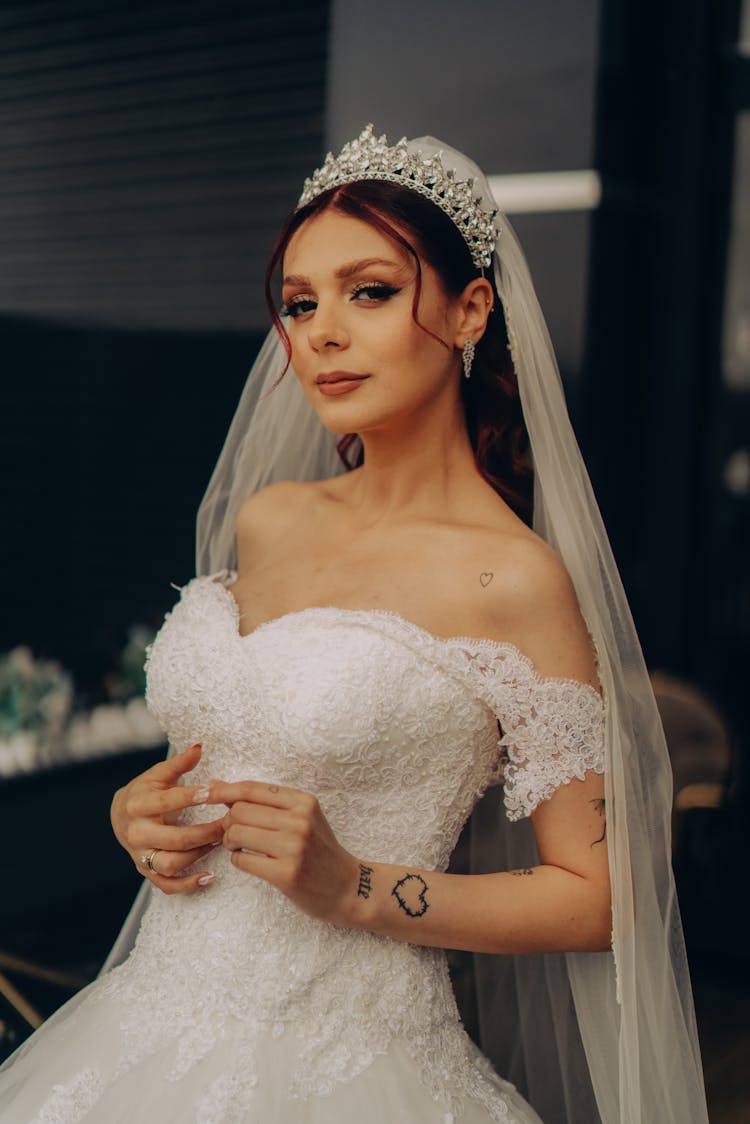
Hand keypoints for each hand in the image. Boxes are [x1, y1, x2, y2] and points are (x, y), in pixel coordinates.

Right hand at [111, 743, 224, 894]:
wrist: (121, 814)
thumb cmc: (147, 790)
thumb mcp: (159, 774)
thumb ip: (180, 763)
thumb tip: (199, 746)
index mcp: (138, 804)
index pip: (165, 802)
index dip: (189, 798)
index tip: (211, 793)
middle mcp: (137, 833)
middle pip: (173, 839)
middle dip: (204, 832)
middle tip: (227, 824)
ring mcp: (141, 855)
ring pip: (170, 864)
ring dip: (199, 855)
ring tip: (220, 842)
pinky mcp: (147, 871)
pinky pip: (166, 885)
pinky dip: (187, 885)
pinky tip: (210, 876)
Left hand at [211, 780, 358, 924]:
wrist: (348, 888)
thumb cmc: (319, 850)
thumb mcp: (301, 817)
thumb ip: (263, 801)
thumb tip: (216, 784)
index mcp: (304, 801)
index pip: (252, 789)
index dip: (223, 790)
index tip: (206, 794)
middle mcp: (300, 820)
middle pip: (240, 810)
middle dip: (228, 821)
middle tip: (232, 831)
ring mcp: (294, 847)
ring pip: (237, 832)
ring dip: (230, 840)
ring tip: (238, 845)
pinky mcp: (286, 874)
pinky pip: (242, 859)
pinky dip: (238, 859)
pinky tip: (249, 861)